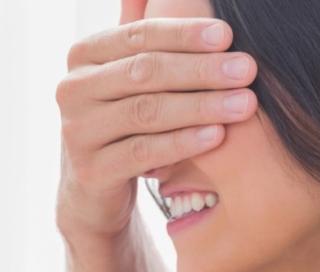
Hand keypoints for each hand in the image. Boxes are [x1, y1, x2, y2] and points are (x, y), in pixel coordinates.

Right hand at [55, 0, 258, 236]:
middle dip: (201, 69)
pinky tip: (217, 135)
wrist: (94, 189)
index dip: (184, 34)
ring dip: (201, 105)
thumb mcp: (127, 77)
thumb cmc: (123, 123)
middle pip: (145, 72)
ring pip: (147, 112)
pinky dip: (184, 142)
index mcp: (84, 55)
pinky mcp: (91, 171)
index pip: (139, 36)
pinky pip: (144, 152)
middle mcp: (73, 88)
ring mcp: (78, 131)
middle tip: (246, 69)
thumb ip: (143, 36)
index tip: (228, 35)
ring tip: (244, 103)